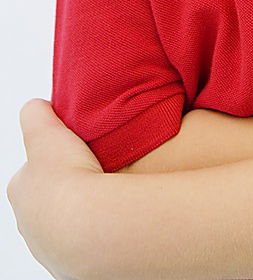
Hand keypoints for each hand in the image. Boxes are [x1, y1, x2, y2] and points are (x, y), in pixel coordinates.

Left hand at [6, 98, 104, 279]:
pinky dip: (99, 228)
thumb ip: (36, 115)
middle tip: (94, 171)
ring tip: (108, 193)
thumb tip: (37, 106)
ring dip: (85, 209)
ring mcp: (52, 247)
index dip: (54, 156)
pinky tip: (113, 215)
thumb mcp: (45, 131)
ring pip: (69, 221)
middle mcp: (30, 224)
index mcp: (19, 191)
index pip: (32, 170)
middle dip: (69, 186)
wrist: (93, 225)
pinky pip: (90, 240)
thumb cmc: (67, 180)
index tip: (73, 151)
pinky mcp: (76, 263)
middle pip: (50, 198)